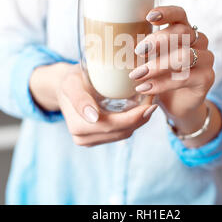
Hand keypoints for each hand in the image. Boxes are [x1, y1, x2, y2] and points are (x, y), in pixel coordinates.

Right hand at [30, 63, 157, 146]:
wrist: (66, 87)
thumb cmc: (71, 80)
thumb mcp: (72, 83)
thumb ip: (80, 99)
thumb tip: (93, 117)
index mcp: (78, 126)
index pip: (114, 125)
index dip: (136, 116)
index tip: (151, 102)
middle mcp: (83, 138)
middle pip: (122, 132)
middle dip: (141, 118)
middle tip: (155, 100)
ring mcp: (90, 141)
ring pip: (124, 134)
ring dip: (139, 121)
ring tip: (150, 103)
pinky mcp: (97, 139)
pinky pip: (121, 133)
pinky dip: (133, 122)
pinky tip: (140, 109)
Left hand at [129, 6, 221, 146]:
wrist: (177, 105)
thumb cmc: (160, 76)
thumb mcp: (149, 60)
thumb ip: (141, 49)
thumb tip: (116, 42)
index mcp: (184, 31)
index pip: (179, 14)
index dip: (166, 12)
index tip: (148, 16)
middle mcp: (198, 41)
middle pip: (183, 32)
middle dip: (159, 40)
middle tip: (138, 51)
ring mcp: (206, 59)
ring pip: (185, 55)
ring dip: (158, 64)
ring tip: (137, 75)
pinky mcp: (207, 78)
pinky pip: (185, 77)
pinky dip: (162, 83)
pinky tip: (145, 88)